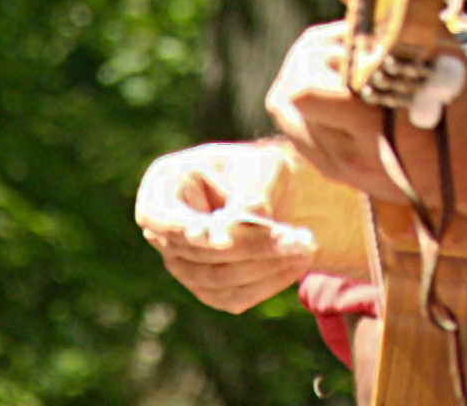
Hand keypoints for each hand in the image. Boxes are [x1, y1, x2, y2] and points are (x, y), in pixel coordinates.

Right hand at [134, 141, 315, 313]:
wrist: (272, 191)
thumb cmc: (260, 169)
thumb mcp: (259, 169)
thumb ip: (249, 198)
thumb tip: (247, 227)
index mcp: (163, 186)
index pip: (159, 219)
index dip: (187, 232)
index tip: (221, 241)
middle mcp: (163, 232)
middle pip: (198, 253)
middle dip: (252, 246)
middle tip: (299, 238)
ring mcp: (182, 264)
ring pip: (218, 280)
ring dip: (266, 265)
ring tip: (307, 244)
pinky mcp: (206, 288)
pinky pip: (234, 297)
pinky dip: (270, 281)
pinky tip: (299, 261)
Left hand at [264, 0, 466, 211]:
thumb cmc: (462, 104)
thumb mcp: (436, 48)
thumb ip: (380, 8)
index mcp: (375, 128)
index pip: (304, 89)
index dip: (322, 51)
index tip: (353, 39)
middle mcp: (349, 155)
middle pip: (287, 95)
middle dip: (311, 58)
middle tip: (347, 45)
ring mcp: (338, 167)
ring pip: (284, 112)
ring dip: (305, 77)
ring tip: (344, 65)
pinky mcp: (334, 170)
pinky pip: (295, 128)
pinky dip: (307, 100)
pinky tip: (341, 88)